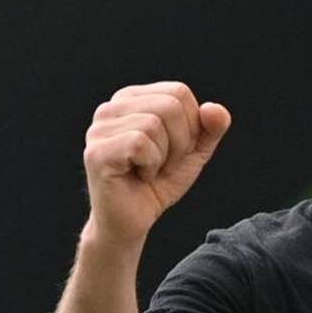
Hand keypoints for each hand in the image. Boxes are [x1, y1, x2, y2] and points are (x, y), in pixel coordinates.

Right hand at [82, 82, 231, 243]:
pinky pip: (140, 144)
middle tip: (163, 163)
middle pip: (169, 105)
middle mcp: (111, 108)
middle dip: (180, 141)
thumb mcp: (193, 151)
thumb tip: (214, 108)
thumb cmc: (159, 182)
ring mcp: (100, 129)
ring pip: (154, 124)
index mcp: (132, 99)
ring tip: (148, 170)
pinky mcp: (97, 152)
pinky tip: (138, 176)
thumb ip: (210, 128)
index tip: (175, 149)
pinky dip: (150, 165)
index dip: (191, 125)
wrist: (132, 220)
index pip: (179, 92)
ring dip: (164, 156)